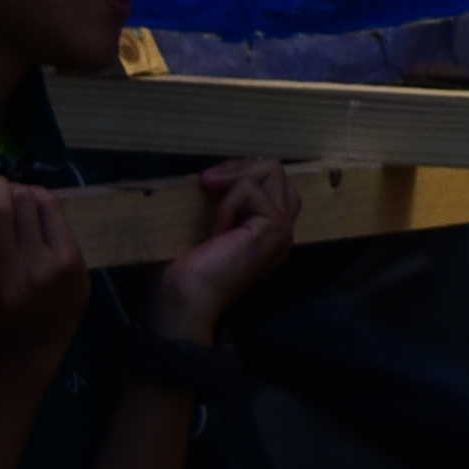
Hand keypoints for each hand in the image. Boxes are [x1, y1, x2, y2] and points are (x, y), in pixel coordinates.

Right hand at [0, 178, 92, 378]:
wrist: (29, 349)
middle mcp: (20, 280)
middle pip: (4, 213)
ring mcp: (51, 268)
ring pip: (29, 204)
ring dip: (15, 191)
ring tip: (7, 193)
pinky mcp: (74, 259)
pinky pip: (54, 211)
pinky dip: (39, 197)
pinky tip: (30, 197)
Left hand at [149, 162, 298, 348]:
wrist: (185, 301)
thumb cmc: (186, 271)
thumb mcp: (206, 226)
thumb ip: (221, 201)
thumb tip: (214, 174)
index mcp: (267, 231)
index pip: (273, 181)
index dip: (242, 172)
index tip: (209, 184)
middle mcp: (282, 229)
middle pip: (276, 171)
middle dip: (240, 167)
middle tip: (208, 182)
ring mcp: (283, 229)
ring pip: (271, 170)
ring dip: (234, 182)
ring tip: (214, 211)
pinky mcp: (274, 228)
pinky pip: (251, 189)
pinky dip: (227, 201)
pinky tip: (218, 230)